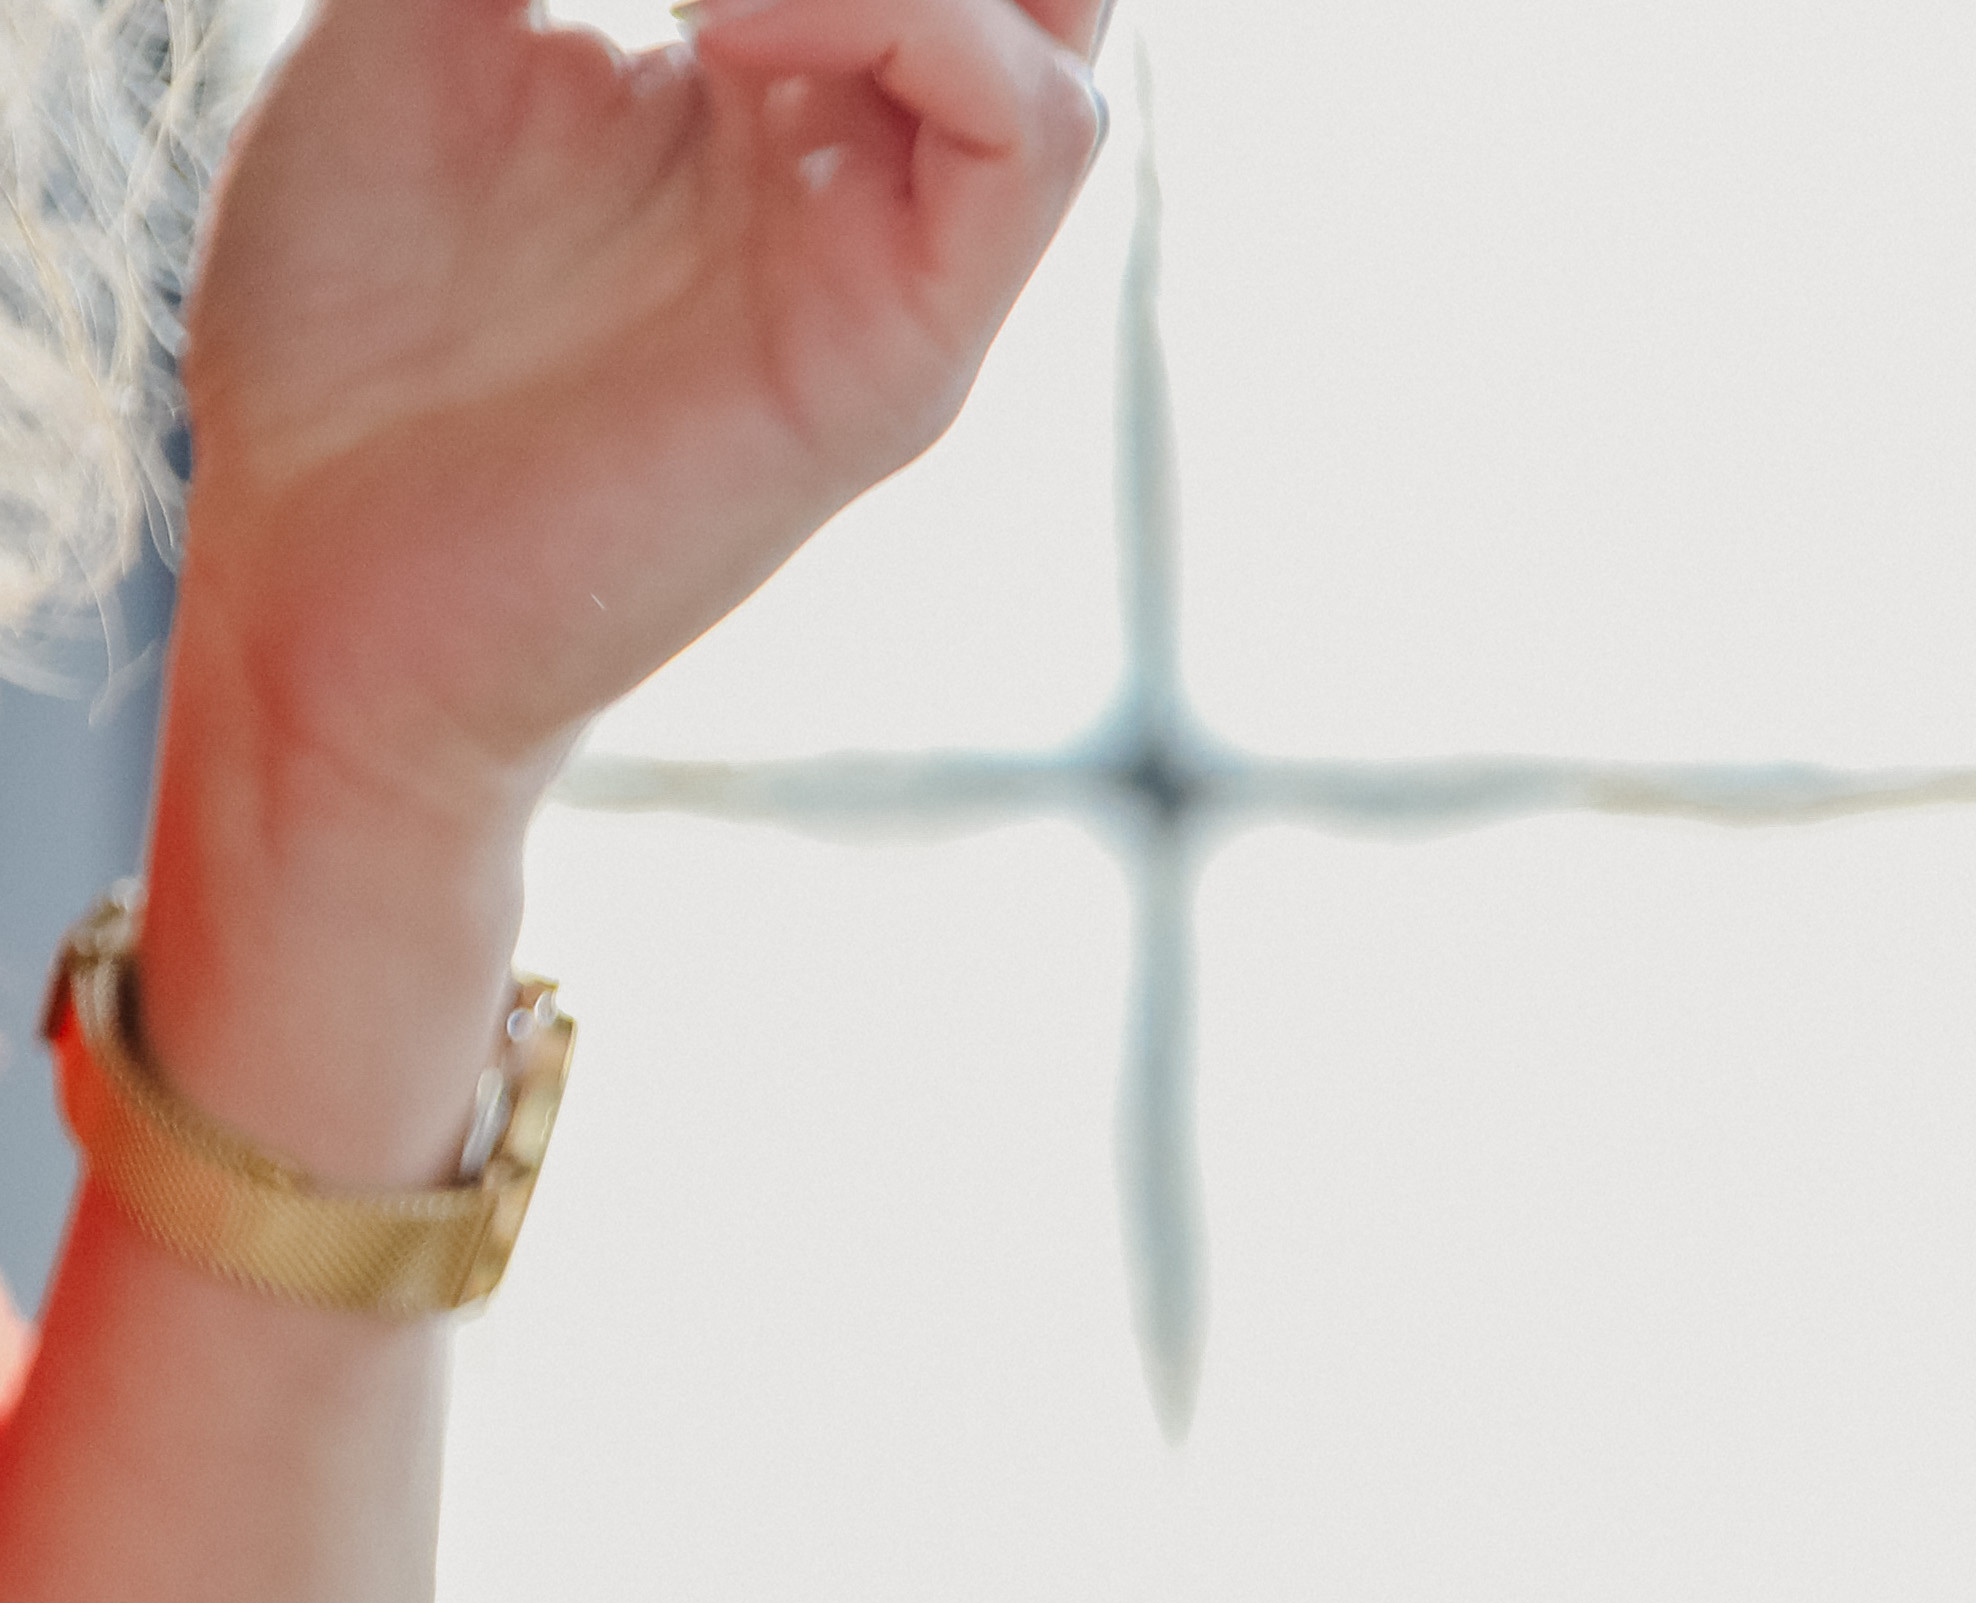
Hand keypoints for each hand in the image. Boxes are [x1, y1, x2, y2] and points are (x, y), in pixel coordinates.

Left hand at [172, 0, 1111, 840]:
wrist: (316, 577)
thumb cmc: (345, 327)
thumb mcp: (427, 23)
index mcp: (776, 82)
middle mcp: (867, 167)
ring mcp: (901, 267)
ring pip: (1062, 35)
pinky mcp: (903, 360)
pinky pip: (1026, 141)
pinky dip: (906, 19)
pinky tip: (714, 23)